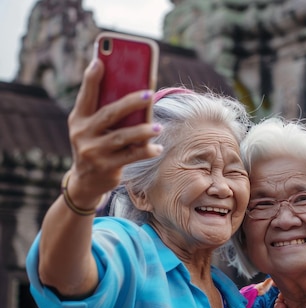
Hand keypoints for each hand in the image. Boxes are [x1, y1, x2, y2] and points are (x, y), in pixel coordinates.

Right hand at [65, 59, 162, 207]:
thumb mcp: (94, 127)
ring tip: (158, 127)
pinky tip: (157, 148)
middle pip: (109, 114)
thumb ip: (107, 110)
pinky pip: (129, 157)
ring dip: (142, 131)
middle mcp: (82, 133)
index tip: (99, 61)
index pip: (85, 95)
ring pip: (121, 137)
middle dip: (130, 103)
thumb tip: (136, 88)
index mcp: (78, 118)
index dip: (91, 79)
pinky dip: (145, 151)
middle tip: (149, 94)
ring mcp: (93, 151)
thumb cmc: (97, 143)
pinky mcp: (105, 167)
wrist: (87, 180)